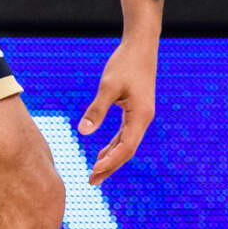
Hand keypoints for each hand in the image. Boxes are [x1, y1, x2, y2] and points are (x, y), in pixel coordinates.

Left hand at [79, 37, 158, 183]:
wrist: (141, 46)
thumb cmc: (125, 63)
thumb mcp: (108, 86)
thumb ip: (96, 110)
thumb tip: (83, 132)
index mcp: (141, 116)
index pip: (126, 147)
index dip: (110, 162)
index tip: (94, 172)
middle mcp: (144, 119)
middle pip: (127, 151)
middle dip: (110, 167)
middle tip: (92, 182)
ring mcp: (141, 116)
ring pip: (126, 144)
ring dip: (111, 158)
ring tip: (95, 172)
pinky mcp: (136, 111)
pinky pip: (125, 134)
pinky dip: (114, 145)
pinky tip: (102, 152)